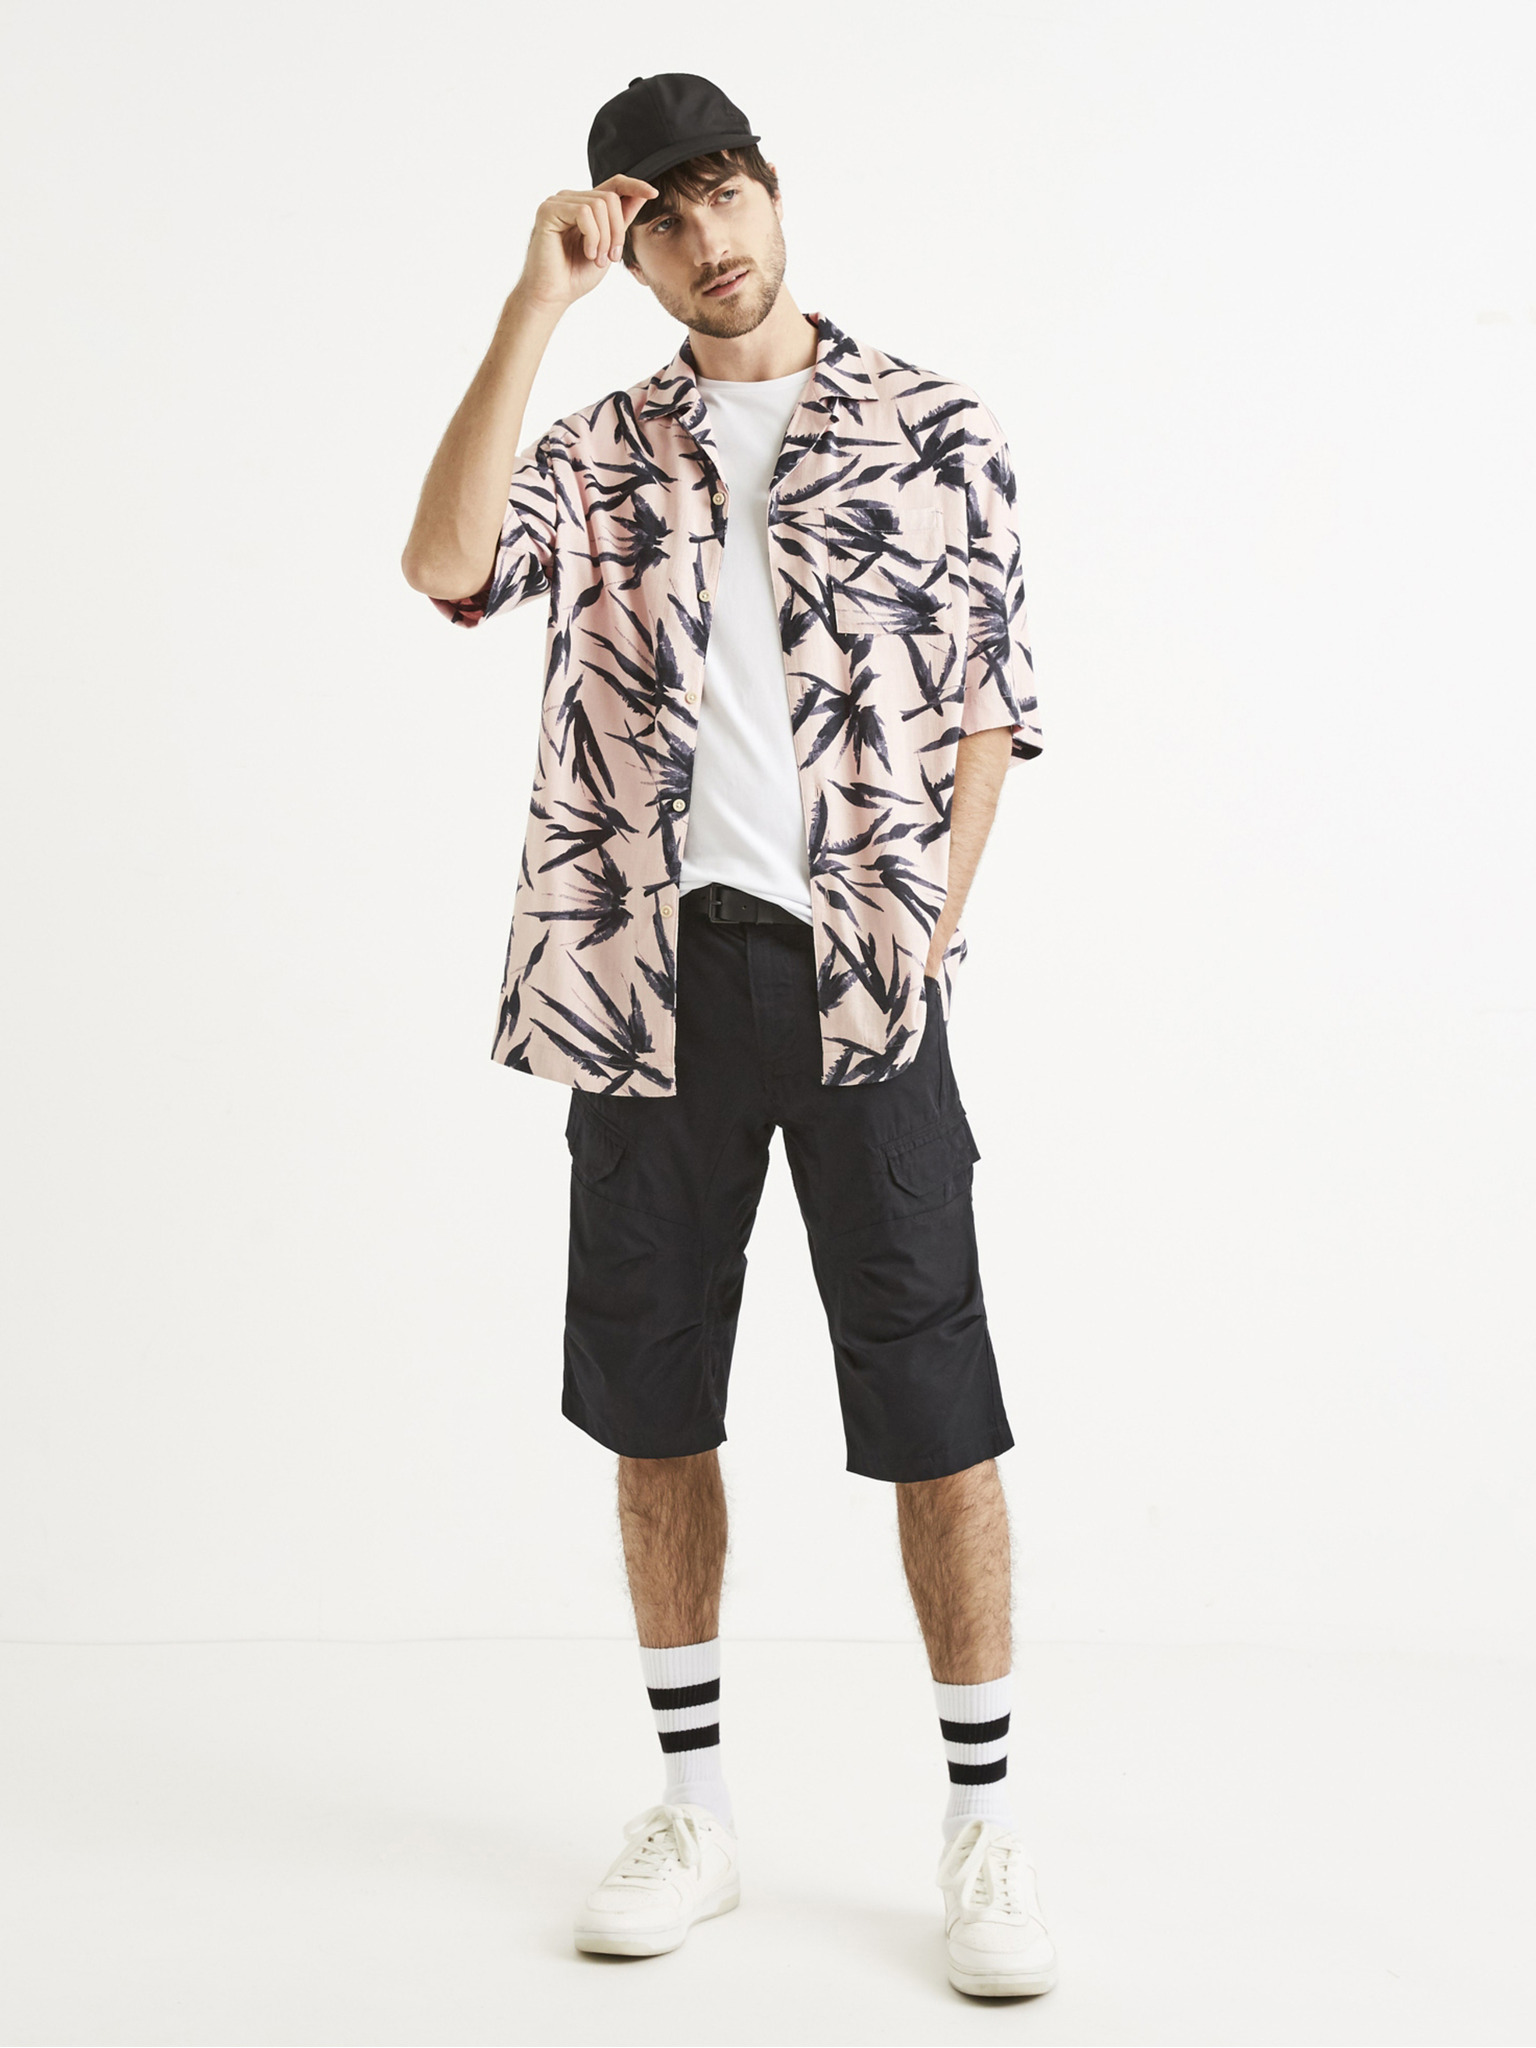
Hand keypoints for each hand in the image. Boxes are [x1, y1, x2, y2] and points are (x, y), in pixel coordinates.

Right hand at [517, 175, 658, 309]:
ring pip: (599, 205)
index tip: (654, 193)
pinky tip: (587, 254)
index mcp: (584, 207)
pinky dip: (592, 236)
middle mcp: (570, 200)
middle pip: (610, 198)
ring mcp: (557, 203)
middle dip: (617, 231)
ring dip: (605, 237)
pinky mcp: (548, 210)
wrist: (554, 296)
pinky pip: (583, 212)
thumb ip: (621, 221)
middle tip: (611, 257)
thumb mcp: (609, 245)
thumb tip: (644, 194)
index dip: (634, 185)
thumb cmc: (576, 276)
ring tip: (597, 259)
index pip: (612, 185)